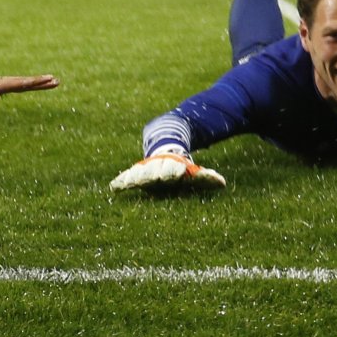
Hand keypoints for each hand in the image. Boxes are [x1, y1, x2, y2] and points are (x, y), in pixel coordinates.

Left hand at [0, 74, 56, 121]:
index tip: (51, 81)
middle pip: (19, 81)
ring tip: (44, 83)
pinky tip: (20, 86)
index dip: (36, 83)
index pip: (18, 84)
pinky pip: (6, 85)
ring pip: (13, 82)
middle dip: (38, 82)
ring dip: (29, 83)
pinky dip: (18, 85)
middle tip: (56, 81)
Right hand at [108, 150, 227, 193]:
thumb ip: (207, 178)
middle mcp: (157, 167)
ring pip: (138, 173)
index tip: (176, 172)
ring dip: (133, 178)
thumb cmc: (182, 169)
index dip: (174, 170)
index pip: (173, 168)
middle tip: (150, 178)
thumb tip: (223, 184)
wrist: (164, 149)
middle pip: (153, 170)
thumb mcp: (195, 172)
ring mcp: (144, 170)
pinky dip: (120, 182)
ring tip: (126, 183)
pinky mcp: (134, 175)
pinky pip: (126, 179)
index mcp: (172, 167)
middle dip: (152, 174)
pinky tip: (113, 187)